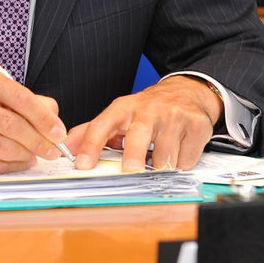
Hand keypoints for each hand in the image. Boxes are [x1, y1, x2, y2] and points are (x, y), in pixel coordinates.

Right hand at [0, 64, 69, 172]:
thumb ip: (26, 99)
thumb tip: (53, 118)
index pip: (18, 97)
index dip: (43, 117)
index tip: (59, 131)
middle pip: (11, 125)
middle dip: (38, 140)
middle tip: (53, 149)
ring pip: (3, 147)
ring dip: (26, 154)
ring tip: (37, 154)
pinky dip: (11, 165)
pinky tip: (20, 161)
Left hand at [66, 75, 222, 172]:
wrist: (187, 92)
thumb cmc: (149, 110)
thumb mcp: (120, 115)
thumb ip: (92, 131)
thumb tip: (66, 147)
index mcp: (124, 108)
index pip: (102, 125)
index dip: (90, 145)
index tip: (83, 165)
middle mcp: (149, 110)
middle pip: (138, 136)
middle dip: (133, 154)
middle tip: (131, 170)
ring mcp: (175, 116)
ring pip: (165, 156)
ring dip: (161, 165)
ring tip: (161, 155)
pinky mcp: (197, 126)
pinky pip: (186, 159)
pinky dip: (181, 163)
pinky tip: (178, 151)